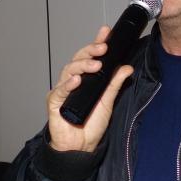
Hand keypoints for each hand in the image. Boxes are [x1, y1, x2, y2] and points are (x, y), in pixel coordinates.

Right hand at [46, 26, 133, 152]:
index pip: (90, 57)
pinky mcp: (54, 102)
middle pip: (78, 60)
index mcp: (86, 79)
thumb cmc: (90, 125)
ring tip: (95, 65)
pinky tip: (76, 81)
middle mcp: (72, 81)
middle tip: (103, 48)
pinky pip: (60, 90)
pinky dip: (68, 84)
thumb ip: (115, 84)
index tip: (106, 33)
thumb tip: (126, 68)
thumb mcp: (107, 101)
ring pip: (68, 70)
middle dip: (90, 51)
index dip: (97, 44)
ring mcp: (62, 90)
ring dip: (82, 65)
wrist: (80, 147)